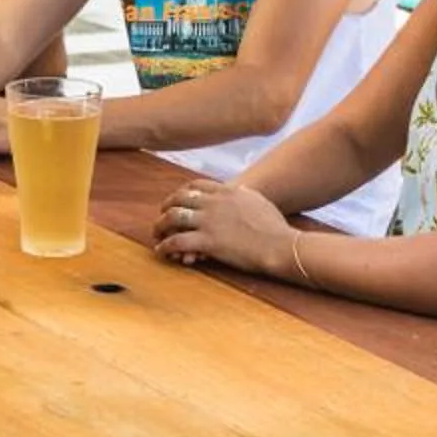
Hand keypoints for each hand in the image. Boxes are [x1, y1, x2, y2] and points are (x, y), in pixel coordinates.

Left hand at [153, 178, 297, 277]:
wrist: (280, 245)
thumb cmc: (274, 227)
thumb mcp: (258, 200)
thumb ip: (243, 194)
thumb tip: (239, 190)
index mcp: (226, 190)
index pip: (194, 185)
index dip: (181, 193)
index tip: (176, 201)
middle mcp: (214, 202)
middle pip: (179, 199)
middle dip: (166, 207)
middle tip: (162, 218)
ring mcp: (209, 221)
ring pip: (173, 218)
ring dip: (160, 226)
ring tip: (157, 235)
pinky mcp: (208, 242)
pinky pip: (177, 241)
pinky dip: (165, 246)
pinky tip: (162, 251)